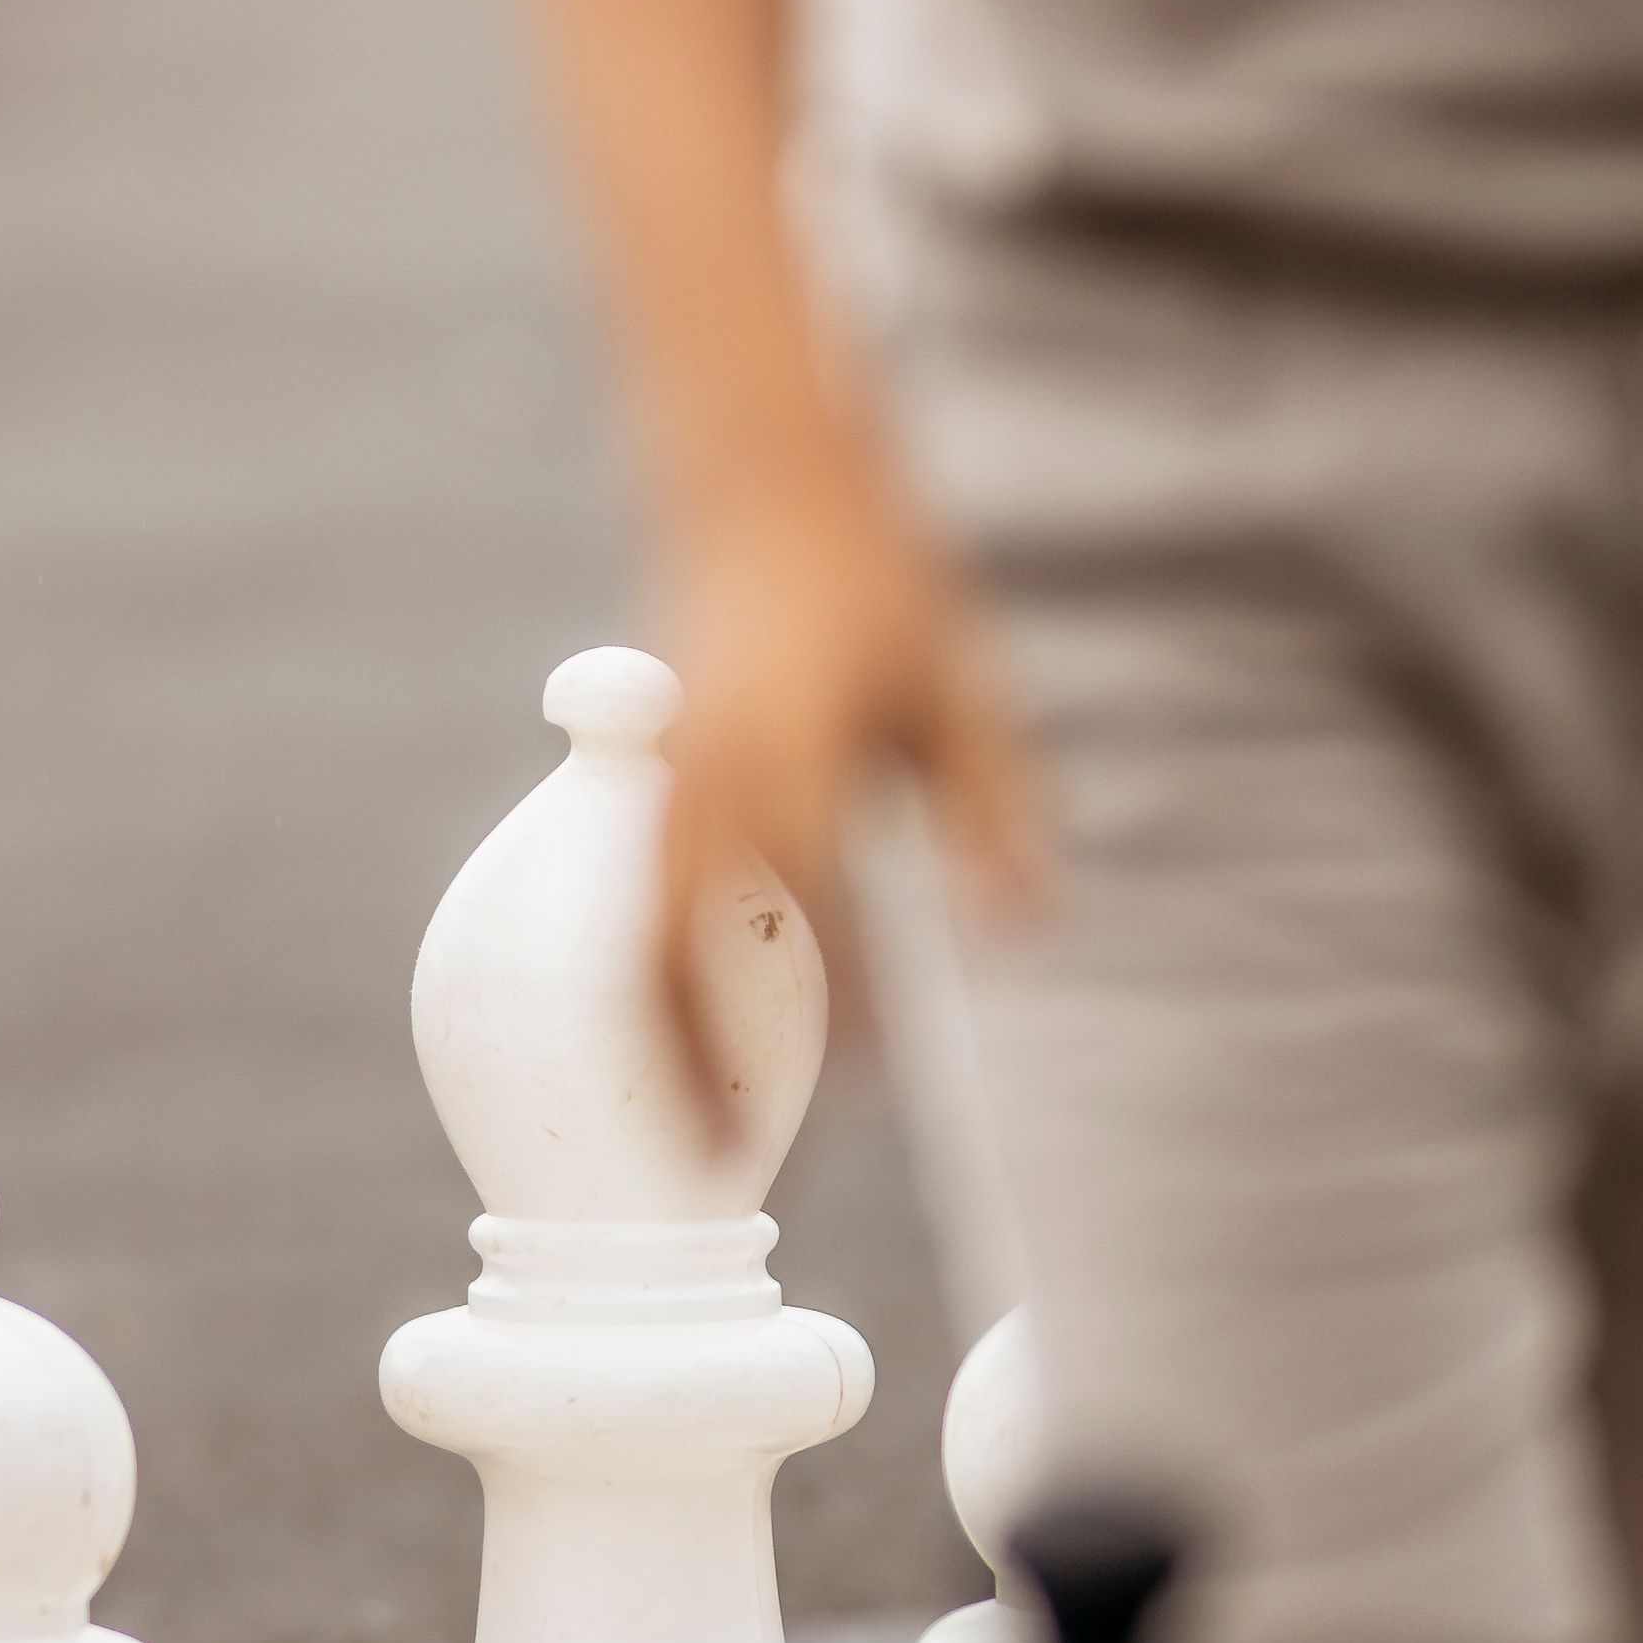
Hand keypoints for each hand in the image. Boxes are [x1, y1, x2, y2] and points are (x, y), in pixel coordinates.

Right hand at [649, 453, 1042, 1151]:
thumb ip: (990, 808)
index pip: (810, 899)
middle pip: (674, 938)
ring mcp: (659, 773)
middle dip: (693, 1051)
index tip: (861, 1085)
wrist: (759, 491)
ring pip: (629, 927)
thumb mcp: (957, 688)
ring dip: (644, 1028)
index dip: (836, 1000)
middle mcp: (706, 768)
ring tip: (668, 1121)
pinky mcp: (637, 774)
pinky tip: (644, 1029)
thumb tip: (1023, 929)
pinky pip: (618, 893)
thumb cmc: (875, 586)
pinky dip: (627, 971)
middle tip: (722, 1152)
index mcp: (787, 745)